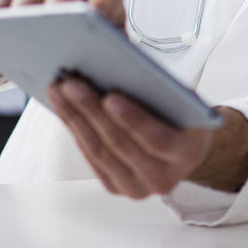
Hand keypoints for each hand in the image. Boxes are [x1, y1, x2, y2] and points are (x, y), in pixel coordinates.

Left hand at [48, 77, 247, 196]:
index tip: (110, 97)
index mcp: (188, 154)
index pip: (158, 140)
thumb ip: (160, 88)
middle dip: (92, 110)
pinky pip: (90, 156)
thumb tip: (120, 60)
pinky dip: (75, 128)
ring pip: (99, 150)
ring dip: (75, 117)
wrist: (184, 146)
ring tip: (59, 89)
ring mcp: (136, 187)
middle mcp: (163, 178)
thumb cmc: (183, 113)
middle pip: (120, 144)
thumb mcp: (184, 98)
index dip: (133, 120)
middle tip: (71, 83)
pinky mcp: (115, 186)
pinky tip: (63, 106)